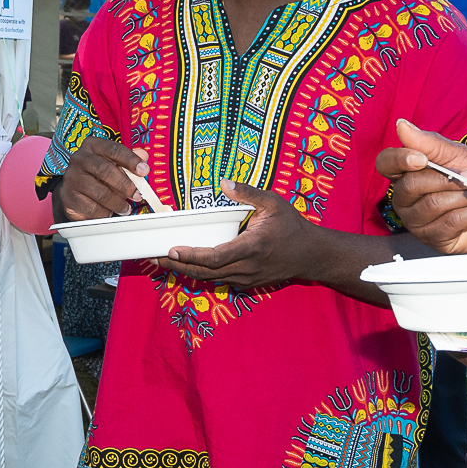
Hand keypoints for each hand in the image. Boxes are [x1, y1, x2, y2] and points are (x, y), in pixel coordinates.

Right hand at [55, 135, 144, 221]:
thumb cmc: (98, 174)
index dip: (131, 160)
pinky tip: (109, 212)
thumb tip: (143, 156)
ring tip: (125, 208)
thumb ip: (128, 160)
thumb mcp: (113, 162)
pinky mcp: (68, 197)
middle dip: (126, 185)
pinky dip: (104, 212)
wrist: (75, 189)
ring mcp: (72, 178)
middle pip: (106, 170)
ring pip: (100, 192)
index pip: (114, 149)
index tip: (144, 171)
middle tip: (138, 195)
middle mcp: (79, 159)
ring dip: (117, 203)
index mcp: (92, 145)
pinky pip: (92, 208)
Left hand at [161, 185, 334, 292]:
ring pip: (209, 280)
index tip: (170, 250)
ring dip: (186, 272)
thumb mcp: (274, 203)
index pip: (214, 257)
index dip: (190, 256)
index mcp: (252, 247)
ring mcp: (246, 279)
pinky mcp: (247, 284)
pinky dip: (201, 274)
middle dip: (178, 267)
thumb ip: (247, 193)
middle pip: (204, 273)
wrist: (311, 255)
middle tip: (155, 258)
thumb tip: (223, 182)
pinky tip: (187, 265)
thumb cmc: (292, 226)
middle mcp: (247, 267)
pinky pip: (219, 281)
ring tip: (165, 262)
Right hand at [376, 120, 466, 254]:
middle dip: (448, 179)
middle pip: (411, 186)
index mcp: (407, 173)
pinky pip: (450, 222)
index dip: (399, 160)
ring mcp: (417, 221)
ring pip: (433, 204)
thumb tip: (402, 125)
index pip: (386, 164)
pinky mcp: (434, 239)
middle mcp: (406, 199)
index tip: (422, 158)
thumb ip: (431, 143)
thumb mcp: (459, 154)